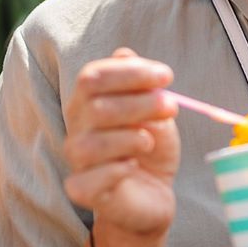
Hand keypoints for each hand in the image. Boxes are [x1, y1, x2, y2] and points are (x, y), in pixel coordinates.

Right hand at [61, 48, 179, 238]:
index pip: (93, 77)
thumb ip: (140, 85)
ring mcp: (77, 161)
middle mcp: (76, 129)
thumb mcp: (154, 112)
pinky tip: (133, 166)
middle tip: (171, 108)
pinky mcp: (83, 191)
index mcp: (88, 103)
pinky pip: (91, 178)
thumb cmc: (149, 148)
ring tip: (149, 142)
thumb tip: (124, 53)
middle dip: (140, 104)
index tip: (166, 76)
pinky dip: (117, 169)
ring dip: (130, 138)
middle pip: (96, 108)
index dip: (130, 73)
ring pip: (92, 144)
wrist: (152, 194)